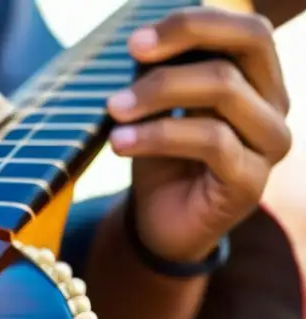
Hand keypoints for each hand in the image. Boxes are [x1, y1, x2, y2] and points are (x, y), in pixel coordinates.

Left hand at [106, 8, 291, 259]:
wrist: (160, 225)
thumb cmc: (161, 159)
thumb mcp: (158, 107)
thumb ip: (161, 71)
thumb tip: (145, 38)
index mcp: (258, 78)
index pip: (246, 28)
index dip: (194, 23)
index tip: (136, 40)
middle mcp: (275, 104)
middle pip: (247, 45)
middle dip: (184, 43)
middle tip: (130, 54)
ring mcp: (270, 143)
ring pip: (224, 89)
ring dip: (158, 94)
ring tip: (114, 110)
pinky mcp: (252, 180)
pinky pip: (211, 140)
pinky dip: (157, 136)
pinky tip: (119, 143)